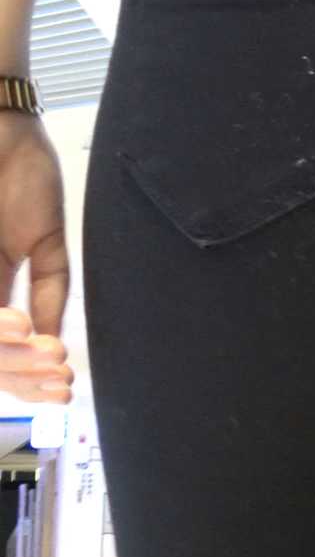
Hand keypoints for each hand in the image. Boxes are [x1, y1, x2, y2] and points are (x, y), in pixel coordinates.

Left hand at [0, 113, 73, 404]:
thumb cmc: (23, 170)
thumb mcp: (45, 240)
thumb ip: (51, 289)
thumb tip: (52, 340)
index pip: (7, 342)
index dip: (32, 370)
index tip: (65, 385)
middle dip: (25, 372)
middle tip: (60, 380)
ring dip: (12, 354)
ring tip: (48, 358)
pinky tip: (21, 326)